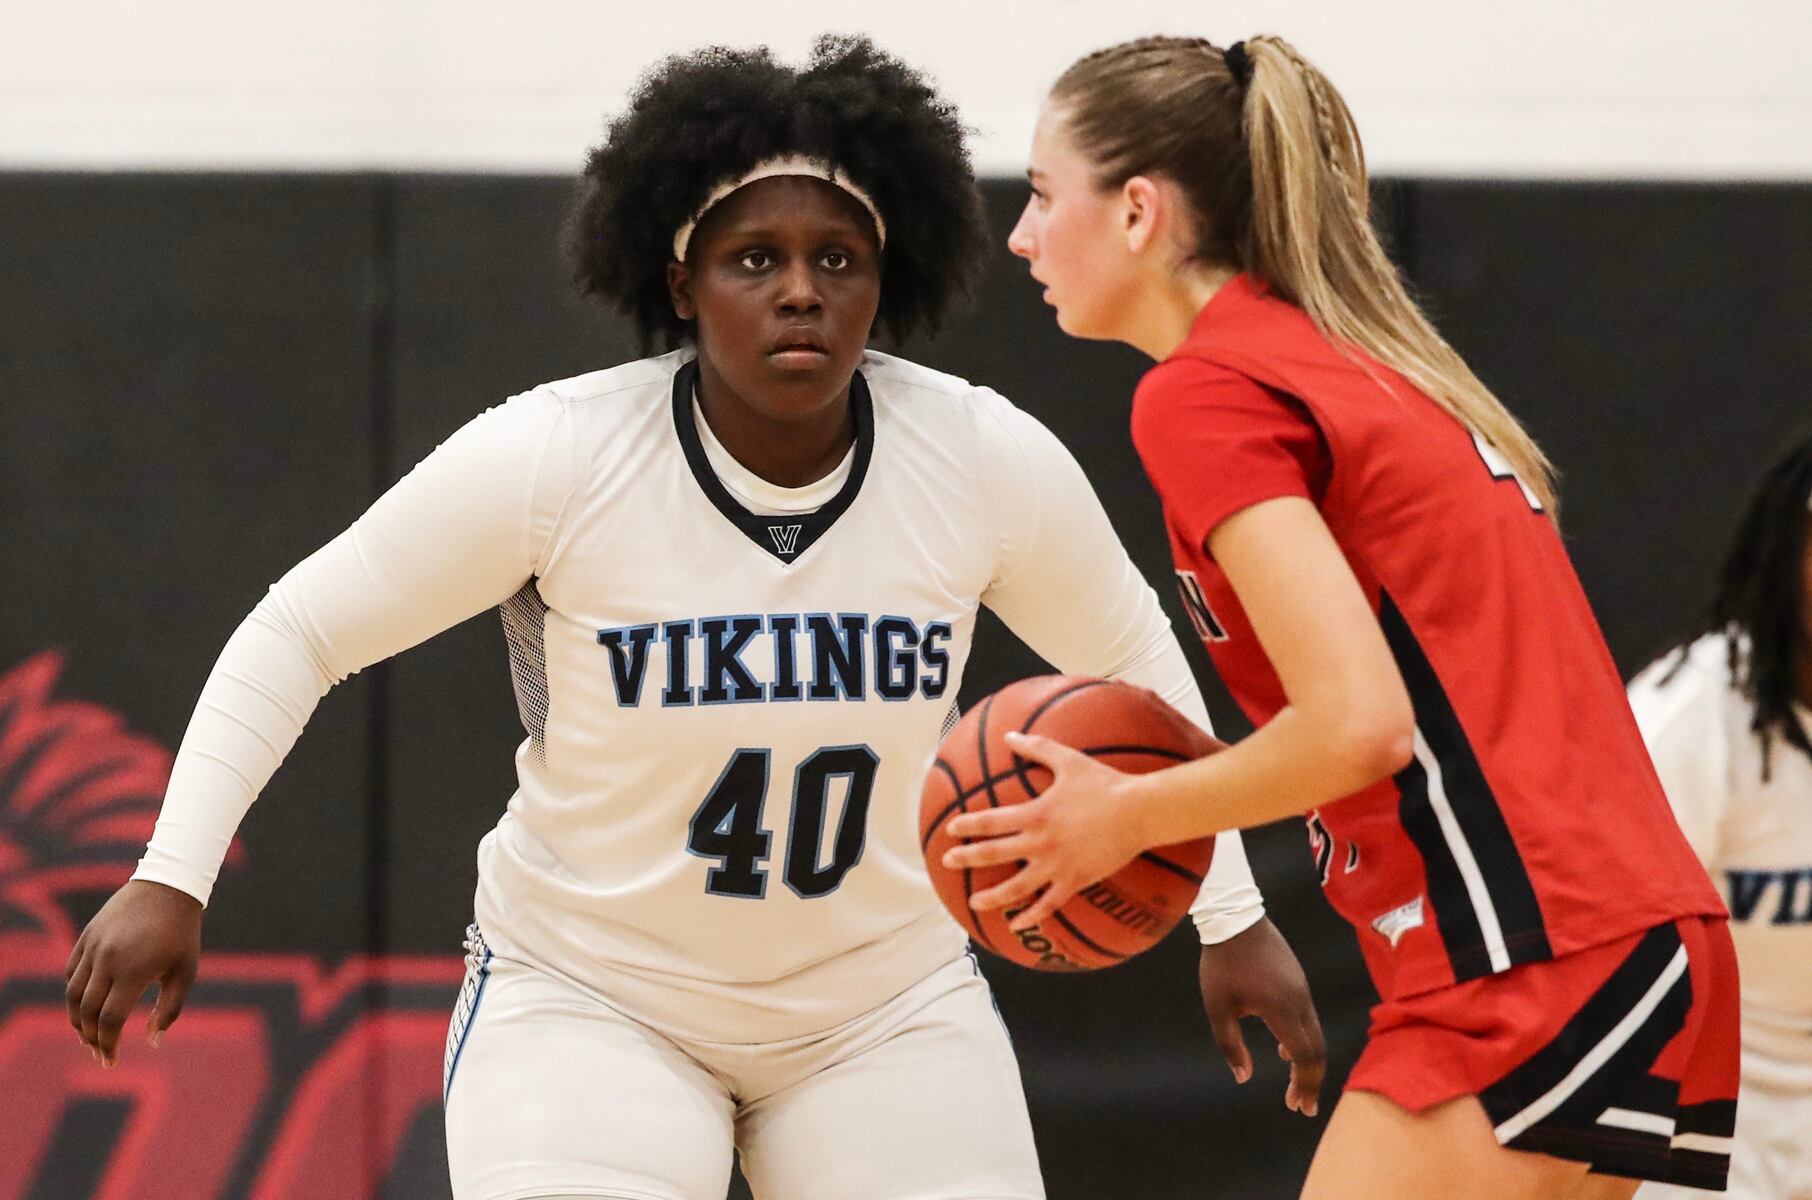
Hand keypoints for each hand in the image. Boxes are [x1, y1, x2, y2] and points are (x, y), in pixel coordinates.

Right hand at [65, 879, 203, 1065]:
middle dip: (90, 1038)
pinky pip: (72, 973)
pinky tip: (83, 1007)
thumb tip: (153, 1041)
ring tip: (88, 1036)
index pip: (110, 1019)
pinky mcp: (86, 936)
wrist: (168, 886)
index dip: (107, 1044)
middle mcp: (107, 960)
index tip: (110, 1062)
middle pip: (86, 1012)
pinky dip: (73, 994)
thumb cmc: (181, 933)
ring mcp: (93, 947)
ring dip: (76, 1020)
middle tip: (99, 1053)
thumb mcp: (185, 971)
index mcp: (133, 971)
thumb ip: (169, 1009)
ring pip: (72, 994)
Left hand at [940, 730, 1145, 930]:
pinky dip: (1031, 916)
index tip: (950, 831)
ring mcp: (1056, 865)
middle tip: (948, 862)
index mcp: (1035, 814)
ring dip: (992, 896)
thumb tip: (1009, 736)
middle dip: (967, 858)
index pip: (990, 821)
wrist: (1138, 812)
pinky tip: (1017, 924)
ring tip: (974, 902)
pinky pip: (1049, 904)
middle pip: (994, 853)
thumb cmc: (1103, 783)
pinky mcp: (1075, 881)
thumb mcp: (1068, 761)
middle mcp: (1040, 842)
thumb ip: (1036, 749)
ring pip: (1016, 887)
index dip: (967, 826)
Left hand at [1199, 917, 1325, 1115]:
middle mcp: (1300, 1001)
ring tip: (1293, 1083)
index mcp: (1282, 1010)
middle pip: (1318, 1049)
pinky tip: (1285, 1050)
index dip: (1305, 1085)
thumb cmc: (1221, 963)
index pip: (1304, 1057)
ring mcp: (1302, 988)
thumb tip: (1243, 1077)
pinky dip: (1303, 1040)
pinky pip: (1308, 1017)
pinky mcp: (1298, 979)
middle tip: (1300, 1106)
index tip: (1299, 1108)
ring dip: (1307, 1061)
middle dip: (1311, 1081)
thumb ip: (1230, 1045)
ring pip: (1315, 1033)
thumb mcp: (1217, 1007)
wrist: (1234, 916)